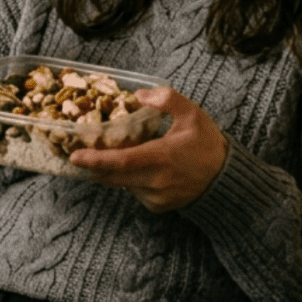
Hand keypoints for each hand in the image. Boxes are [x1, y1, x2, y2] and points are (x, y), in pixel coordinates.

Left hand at [70, 87, 227, 212]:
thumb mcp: (192, 114)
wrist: (226, 181)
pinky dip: (130, 180)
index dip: (96, 160)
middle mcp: (155, 181)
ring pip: (122, 184)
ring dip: (113, 171)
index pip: (121, 162)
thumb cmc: (208, 144)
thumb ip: (167, 99)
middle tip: (78, 153)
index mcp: (162, 158)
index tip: (75, 156)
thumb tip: (139, 95)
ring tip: (112, 154)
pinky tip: (140, 167)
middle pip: (113, 177)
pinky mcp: (157, 207)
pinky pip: (134, 192)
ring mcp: (155, 198)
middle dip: (93, 166)